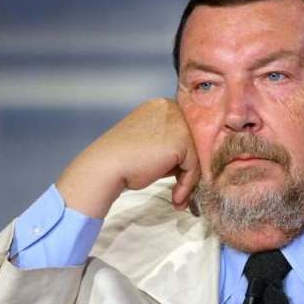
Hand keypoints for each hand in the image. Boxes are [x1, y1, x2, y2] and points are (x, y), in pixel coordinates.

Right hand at [55, 98, 199, 217]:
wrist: (107, 166)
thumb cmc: (124, 160)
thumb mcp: (151, 145)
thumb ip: (170, 147)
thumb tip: (192, 162)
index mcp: (161, 105)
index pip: (185, 131)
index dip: (184, 157)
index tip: (179, 178)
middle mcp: (171, 108)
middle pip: (194, 142)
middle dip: (189, 170)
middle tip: (182, 192)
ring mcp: (178, 122)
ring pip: (196, 156)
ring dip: (188, 181)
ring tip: (178, 197)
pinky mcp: (182, 141)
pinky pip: (194, 167)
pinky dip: (187, 185)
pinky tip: (175, 197)